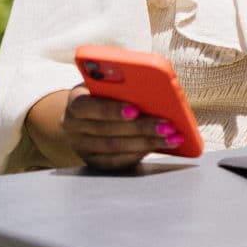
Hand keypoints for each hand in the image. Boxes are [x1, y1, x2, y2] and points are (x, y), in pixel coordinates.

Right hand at [58, 84, 186, 169]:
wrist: (82, 117)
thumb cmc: (101, 94)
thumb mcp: (103, 85)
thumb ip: (120, 86)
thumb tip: (153, 89)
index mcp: (75, 101)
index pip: (88, 106)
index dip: (111, 109)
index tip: (135, 109)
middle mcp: (74, 126)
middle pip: (108, 130)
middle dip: (141, 127)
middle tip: (167, 125)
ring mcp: (82, 147)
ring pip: (115, 148)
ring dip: (147, 142)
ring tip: (172, 136)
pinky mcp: (94, 162)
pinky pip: (118, 162)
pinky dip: (140, 154)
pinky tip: (159, 146)